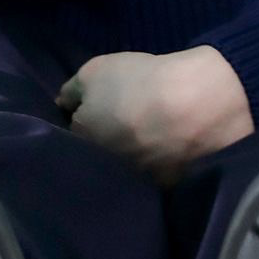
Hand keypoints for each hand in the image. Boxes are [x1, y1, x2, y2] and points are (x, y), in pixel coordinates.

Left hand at [54, 43, 252, 184]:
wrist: (195, 104)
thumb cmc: (140, 82)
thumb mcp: (96, 70)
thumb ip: (72, 89)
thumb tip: (62, 103)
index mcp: (82, 140)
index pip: (74, 133)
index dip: (85, 119)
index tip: (98, 108)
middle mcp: (103, 167)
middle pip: (99, 154)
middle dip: (106, 141)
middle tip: (125, 119)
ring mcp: (135, 180)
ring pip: (126, 168)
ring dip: (133, 154)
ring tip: (150, 132)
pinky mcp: (165, 188)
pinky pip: (155, 175)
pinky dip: (160, 163)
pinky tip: (170, 145)